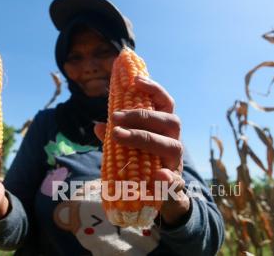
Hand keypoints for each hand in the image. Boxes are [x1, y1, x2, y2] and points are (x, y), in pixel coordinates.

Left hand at [94, 76, 189, 225]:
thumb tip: (97, 125)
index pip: (165, 103)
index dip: (153, 89)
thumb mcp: (128, 146)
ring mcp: (176, 162)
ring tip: (118, 136)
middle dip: (141, 116)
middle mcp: (174, 140)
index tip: (135, 80)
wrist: (160, 194)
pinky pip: (175, 180)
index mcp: (164, 127)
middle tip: (114, 117)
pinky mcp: (174, 183)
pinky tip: (158, 175)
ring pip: (172, 146)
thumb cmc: (143, 162)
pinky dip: (167, 178)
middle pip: (169, 121)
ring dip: (144, 138)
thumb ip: (116, 135)